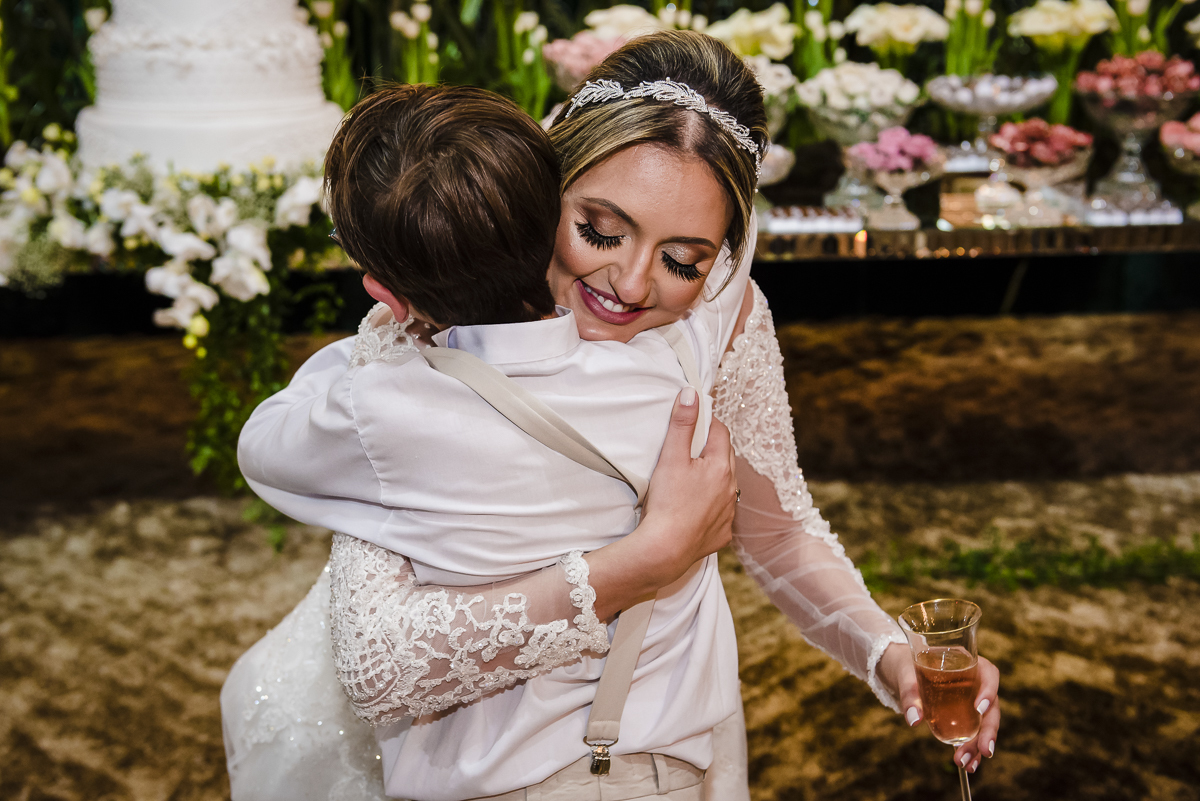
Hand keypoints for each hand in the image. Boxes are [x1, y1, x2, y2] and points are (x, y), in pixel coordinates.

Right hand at [586, 387, 736, 618]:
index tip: (694, 422)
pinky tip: (693, 510)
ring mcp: (729, 513)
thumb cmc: (667, 502)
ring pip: (725, 486)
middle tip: (689, 449)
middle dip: (711, 450)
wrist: (665, 550)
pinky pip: (721, 514)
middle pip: (725, 458)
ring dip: (713, 479)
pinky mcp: (722, 534)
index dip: (708, 424)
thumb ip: (682, 424)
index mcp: (721, 466)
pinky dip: (711, 508)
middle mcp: (732, 489)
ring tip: (690, 480)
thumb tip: (691, 394)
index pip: (721, 432)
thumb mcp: (671, 457)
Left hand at [881, 644, 1000, 772]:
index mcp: (968, 662)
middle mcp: (976, 682)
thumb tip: (914, 720)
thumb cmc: (906, 666)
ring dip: (978, 745)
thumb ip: (909, 694)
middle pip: (991, 706)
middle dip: (988, 730)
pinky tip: (967, 764)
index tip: (979, 708)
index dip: (989, 690)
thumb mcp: (905, 676)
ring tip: (968, 764)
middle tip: (984, 750)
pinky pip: (973, 732)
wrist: (901, 672)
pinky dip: (971, 748)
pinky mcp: (965, 715)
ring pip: (984, 723)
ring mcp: (973, 700)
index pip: (989, 673)